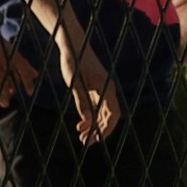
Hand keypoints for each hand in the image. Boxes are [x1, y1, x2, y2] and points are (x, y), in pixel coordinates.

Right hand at [0, 30, 24, 108]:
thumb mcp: (12, 50)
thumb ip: (24, 63)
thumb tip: (36, 75)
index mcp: (12, 51)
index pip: (23, 68)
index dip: (28, 81)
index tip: (30, 93)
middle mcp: (3, 55)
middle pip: (12, 76)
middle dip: (13, 87)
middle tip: (13, 94)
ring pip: (1, 80)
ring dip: (4, 93)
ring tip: (6, 103)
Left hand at [47, 11, 116, 142]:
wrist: (73, 44)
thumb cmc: (73, 60)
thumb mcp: (74, 82)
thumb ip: (81, 102)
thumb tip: (88, 122)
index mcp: (107, 87)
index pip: (113, 115)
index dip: (106, 130)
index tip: (95, 140)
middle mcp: (108, 90)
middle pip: (110, 117)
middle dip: (99, 131)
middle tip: (85, 142)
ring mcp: (103, 90)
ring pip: (103, 114)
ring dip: (95, 126)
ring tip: (81, 137)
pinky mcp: (96, 89)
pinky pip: (98, 108)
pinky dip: (92, 118)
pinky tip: (82, 125)